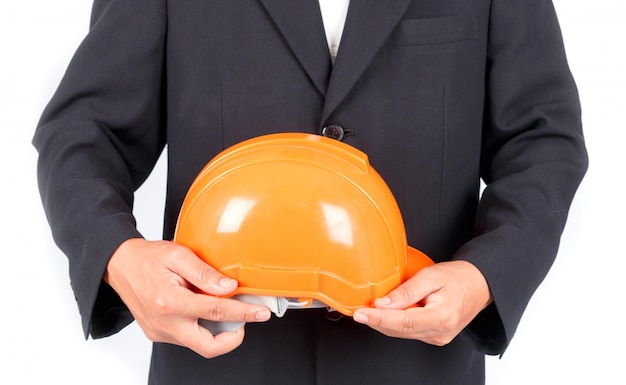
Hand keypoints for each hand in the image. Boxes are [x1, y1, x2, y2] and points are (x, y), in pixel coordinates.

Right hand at [104, 238, 270, 357]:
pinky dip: (201, 327)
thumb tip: (229, 287)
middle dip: (233, 338)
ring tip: (223, 308)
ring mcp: (160, 332)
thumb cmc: (147, 258)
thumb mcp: (178, 255)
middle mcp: (164, 323)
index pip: (217, 311)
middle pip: (208, 346)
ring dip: (216, 330)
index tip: (260, 312)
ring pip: (198, 343)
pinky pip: (186, 338)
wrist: (119, 265)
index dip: (244, 313)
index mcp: (171, 302)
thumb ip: (205, 273)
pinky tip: (204, 310)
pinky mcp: (157, 334)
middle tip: (244, 320)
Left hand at [352, 260, 492, 345]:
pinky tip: (386, 313)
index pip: (403, 322)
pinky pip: (408, 331)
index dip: (379, 319)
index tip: (361, 314)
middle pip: (399, 330)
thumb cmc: (459, 278)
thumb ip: (406, 291)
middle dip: (376, 321)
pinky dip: (395, 323)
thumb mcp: (431, 276)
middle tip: (358, 311)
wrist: (480, 285)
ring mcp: (438, 337)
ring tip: (368, 311)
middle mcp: (440, 332)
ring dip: (384, 322)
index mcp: (442, 316)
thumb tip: (382, 303)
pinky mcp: (434, 336)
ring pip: (402, 332)